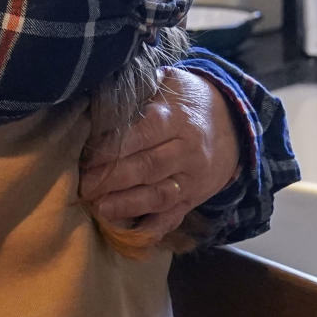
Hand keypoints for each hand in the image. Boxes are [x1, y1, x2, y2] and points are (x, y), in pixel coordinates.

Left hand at [79, 68, 240, 239]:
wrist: (233, 123)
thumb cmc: (186, 100)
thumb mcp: (168, 82)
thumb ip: (138, 88)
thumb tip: (98, 90)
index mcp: (177, 118)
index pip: (141, 134)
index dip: (112, 148)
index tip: (85, 156)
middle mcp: (187, 151)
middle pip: (147, 167)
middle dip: (112, 179)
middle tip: (83, 185)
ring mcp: (192, 179)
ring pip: (159, 196)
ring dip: (127, 205)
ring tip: (99, 208)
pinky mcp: (193, 199)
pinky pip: (172, 218)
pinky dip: (151, 230)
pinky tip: (127, 234)